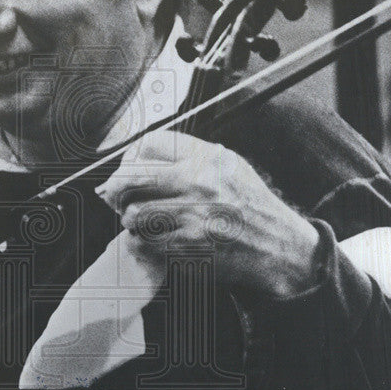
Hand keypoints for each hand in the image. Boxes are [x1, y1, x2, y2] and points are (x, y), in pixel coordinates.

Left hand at [96, 129, 321, 299]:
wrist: (276, 246)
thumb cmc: (249, 206)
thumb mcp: (229, 166)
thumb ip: (190, 156)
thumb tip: (140, 155)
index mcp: (207, 158)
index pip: (150, 144)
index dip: (131, 156)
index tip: (128, 167)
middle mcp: (198, 182)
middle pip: (131, 177)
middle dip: (115, 188)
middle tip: (114, 196)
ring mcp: (192, 215)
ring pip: (134, 212)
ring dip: (130, 218)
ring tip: (139, 220)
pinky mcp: (188, 245)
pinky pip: (146, 241)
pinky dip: (143, 241)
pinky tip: (153, 238)